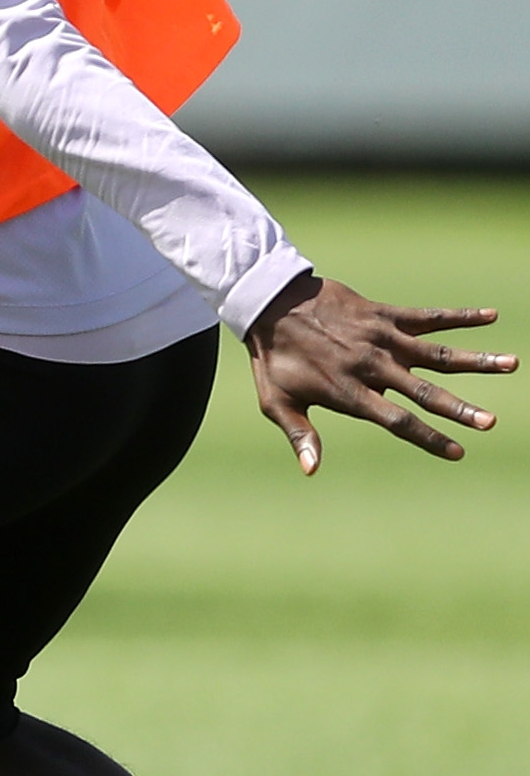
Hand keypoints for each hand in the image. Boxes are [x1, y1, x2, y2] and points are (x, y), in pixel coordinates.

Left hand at [245, 274, 506, 472]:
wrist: (269, 304)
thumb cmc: (274, 359)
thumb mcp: (277, 401)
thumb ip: (300, 434)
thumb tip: (311, 471)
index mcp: (350, 391)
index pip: (397, 421)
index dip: (428, 438)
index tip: (457, 453)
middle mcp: (372, 365)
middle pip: (424, 391)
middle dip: (459, 409)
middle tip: (491, 422)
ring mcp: (382, 338)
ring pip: (438, 353)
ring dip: (477, 360)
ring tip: (513, 364)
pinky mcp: (385, 314)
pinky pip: (429, 316)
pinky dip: (460, 316)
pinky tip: (491, 315)